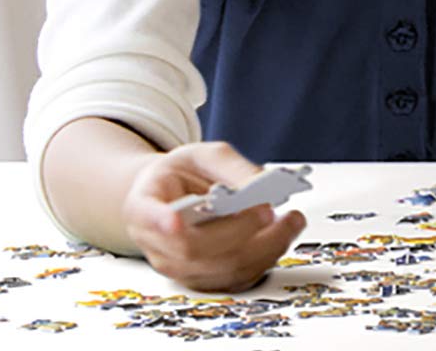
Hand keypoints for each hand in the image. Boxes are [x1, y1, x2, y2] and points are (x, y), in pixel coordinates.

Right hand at [121, 142, 306, 291]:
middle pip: (194, 248)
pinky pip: (238, 279)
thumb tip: (262, 183)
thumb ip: (231, 166)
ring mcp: (179, 267)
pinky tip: (282, 235)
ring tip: (291, 220)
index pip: (147, 217)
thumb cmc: (184, 175)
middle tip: (269, 209)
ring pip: (222, 269)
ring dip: (264, 247)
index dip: (160, 221)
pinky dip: (267, 258)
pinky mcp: (204, 280)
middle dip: (239, 229)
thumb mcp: (203, 155)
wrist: (174, 196)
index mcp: (143, 205)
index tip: (174, 220)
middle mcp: (156, 243)